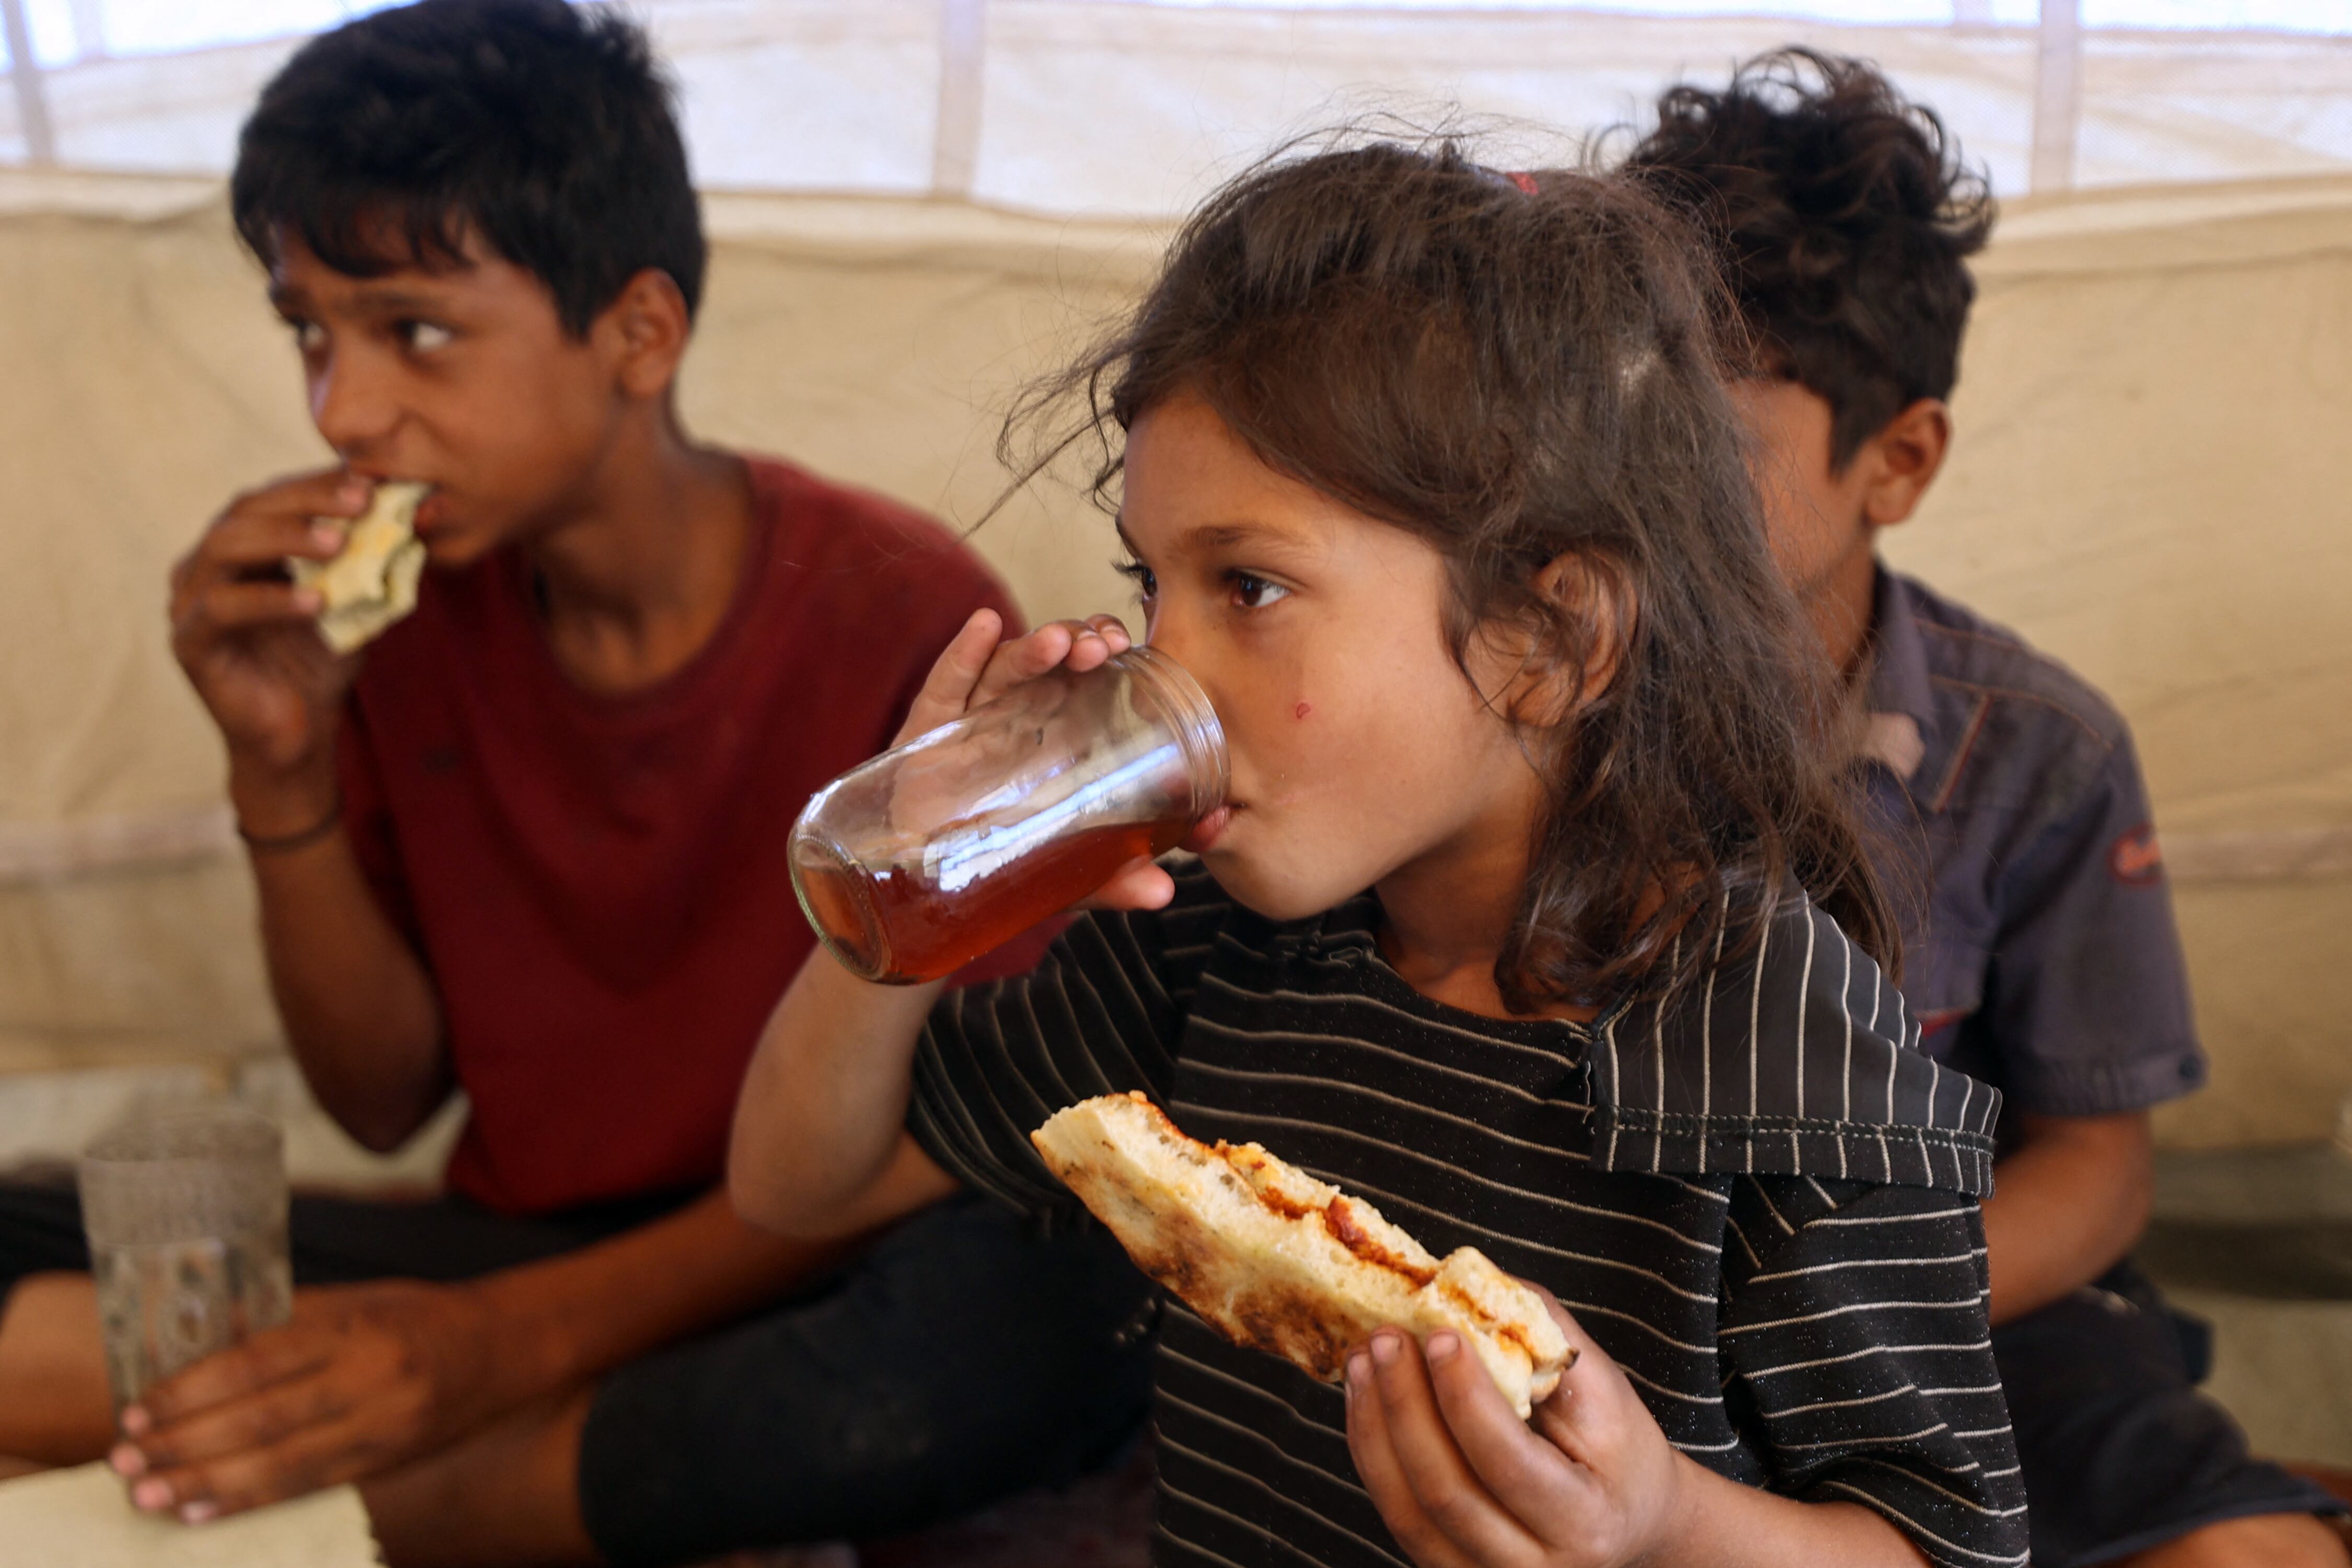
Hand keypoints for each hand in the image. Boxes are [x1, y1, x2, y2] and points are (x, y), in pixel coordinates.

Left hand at [109, 1281, 508, 1522]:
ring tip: (150, 1495)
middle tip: (126, 1462)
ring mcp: (382, 1425)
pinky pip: (310, 1485)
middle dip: (184, 1445)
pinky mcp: (389, 1461)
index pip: (257, 1361)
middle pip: (261, 1419)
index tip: (139, 1410)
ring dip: (206, 1482)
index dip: (191, 1390)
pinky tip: (204, 1511)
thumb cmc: (425, 1316)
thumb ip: (290, 1321)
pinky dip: (251, 1501)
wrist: (508, 1347)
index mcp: (356, 1328)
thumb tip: (208, 1341)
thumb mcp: (360, 1300)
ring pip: (281, 1463)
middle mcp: (369, 1378)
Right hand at [169, 470, 370, 818]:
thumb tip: (417, 514)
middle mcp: (204, 565)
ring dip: (285, 538)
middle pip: (246, 511)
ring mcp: (188, 601)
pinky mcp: (189, 642)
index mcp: (239, 547)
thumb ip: (371, 560)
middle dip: (306, 501)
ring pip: (225, 547)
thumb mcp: (353, 602)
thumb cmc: (321, 663)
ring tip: (339, 543)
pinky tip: (315, 602)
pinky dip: (271, 600)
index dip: (318, 483)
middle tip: (361, 501)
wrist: (301, 735)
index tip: (370, 478)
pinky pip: (221, 608)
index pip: (272, 497)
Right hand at [894, 609, 1171, 912]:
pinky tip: (985, 625)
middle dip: (1079, 640)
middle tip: (1105, 646)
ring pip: (1004, 669)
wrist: (923, 881)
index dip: (1105, 648)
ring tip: (1060, 642)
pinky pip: (945, 686)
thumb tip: (1165, 892)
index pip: (1086, 674)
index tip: (1129, 646)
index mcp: (1054, 730)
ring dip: (1033, 648)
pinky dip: (964, 654)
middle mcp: (1015, 714)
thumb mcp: (1067, 871)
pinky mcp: (926, 733)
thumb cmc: (1000, 856)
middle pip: (1051, 661)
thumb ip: (1116, 877)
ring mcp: (970, 719)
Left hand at [1346, 1290, 1688, 1567]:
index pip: (1507, 1463)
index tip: (1439, 1335)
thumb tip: (1466, 1283)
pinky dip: (1373, 1453)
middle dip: (1404, 1406)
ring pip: (1407, 1513)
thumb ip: (1542, 1335)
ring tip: (1361, 1360)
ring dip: (1374, 1428)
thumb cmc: (1617, 1448)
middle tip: (1383, 1338)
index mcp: (1586, 1522)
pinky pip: (1397, 1516)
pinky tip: (1365, 1398)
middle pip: (1446, 1493)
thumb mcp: (1603, 1389)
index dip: (1465, 1398)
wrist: (1630, 1522)